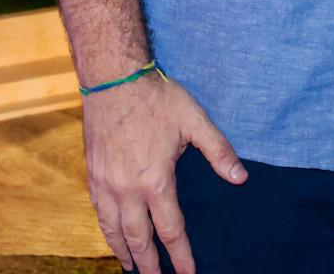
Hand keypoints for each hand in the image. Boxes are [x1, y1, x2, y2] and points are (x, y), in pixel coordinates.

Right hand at [80, 70, 246, 273]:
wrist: (112, 79)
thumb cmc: (156, 98)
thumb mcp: (195, 120)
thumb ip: (219, 151)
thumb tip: (241, 177)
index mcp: (156, 181)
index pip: (170, 230)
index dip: (180, 256)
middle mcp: (128, 190)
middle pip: (138, 240)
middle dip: (150, 265)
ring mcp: (106, 185)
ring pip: (114, 231)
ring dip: (124, 253)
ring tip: (132, 269)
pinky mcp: (93, 175)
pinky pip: (99, 214)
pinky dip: (107, 232)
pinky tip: (112, 236)